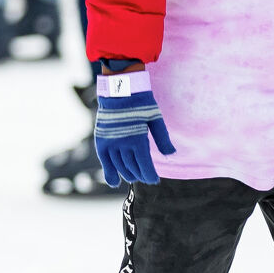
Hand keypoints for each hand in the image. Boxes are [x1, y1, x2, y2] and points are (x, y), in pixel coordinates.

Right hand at [93, 67, 175, 185]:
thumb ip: (163, 138)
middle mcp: (123, 144)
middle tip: (146, 176)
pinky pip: (105, 162)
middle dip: (141, 174)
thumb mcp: (156, 118)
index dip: (150, 175)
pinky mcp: (101, 142)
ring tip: (135, 175)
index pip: (145, 166)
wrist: (119, 91)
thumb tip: (172, 155)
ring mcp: (111, 144)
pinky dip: (109, 173)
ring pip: (120, 166)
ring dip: (129, 173)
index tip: (155, 180)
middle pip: (133, 168)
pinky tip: (115, 182)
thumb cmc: (141, 104)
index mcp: (138, 139)